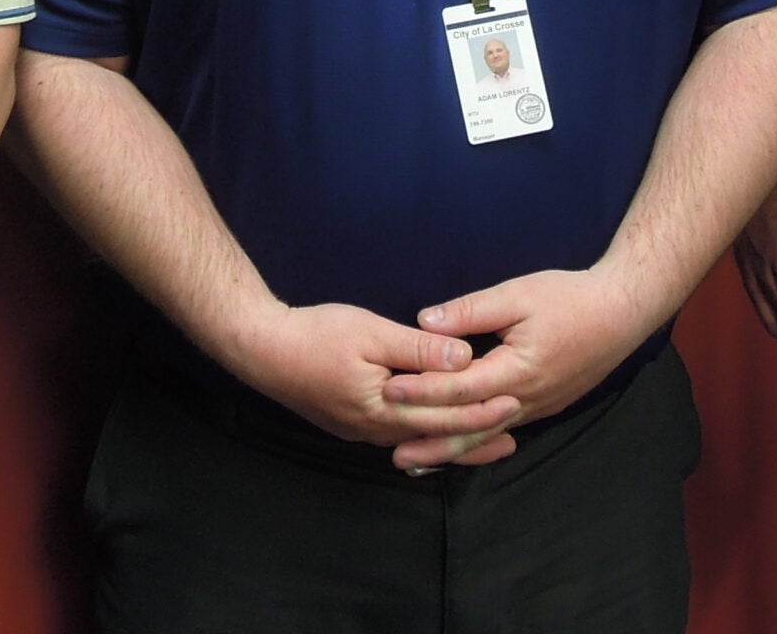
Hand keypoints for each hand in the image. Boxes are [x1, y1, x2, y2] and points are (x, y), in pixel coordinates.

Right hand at [228, 301, 519, 467]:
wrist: (262, 349)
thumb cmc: (316, 335)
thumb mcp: (371, 332)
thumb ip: (418, 349)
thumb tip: (465, 358)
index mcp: (384, 411)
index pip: (444, 417)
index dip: (481, 411)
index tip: (514, 403)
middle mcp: (375, 431)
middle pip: (434, 440)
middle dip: (474, 439)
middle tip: (512, 439)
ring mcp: (361, 431)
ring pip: (416, 442)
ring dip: (451, 442)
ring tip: (483, 444)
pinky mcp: (351, 422)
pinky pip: (398, 436)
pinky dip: (425, 436)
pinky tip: (432, 433)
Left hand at [386, 267, 653, 468]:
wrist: (621, 313)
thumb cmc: (569, 298)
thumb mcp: (517, 294)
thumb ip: (471, 310)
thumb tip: (425, 321)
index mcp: (518, 371)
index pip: (460, 388)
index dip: (422, 390)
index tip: (388, 389)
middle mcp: (527, 399)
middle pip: (472, 427)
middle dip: (432, 441)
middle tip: (394, 454)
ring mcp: (538, 407)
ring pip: (488, 435)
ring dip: (453, 448)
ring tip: (418, 460)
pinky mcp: (544, 406)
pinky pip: (503, 428)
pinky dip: (477, 439)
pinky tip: (459, 442)